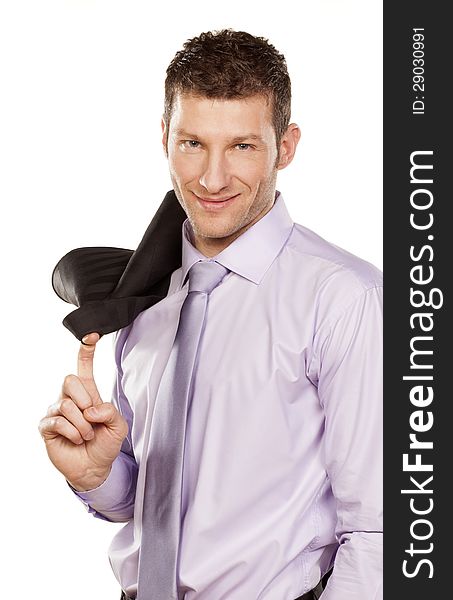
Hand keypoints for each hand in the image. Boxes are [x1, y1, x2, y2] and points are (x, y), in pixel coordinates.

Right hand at [39, 332, 127, 490]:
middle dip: (84, 399)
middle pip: (69, 380)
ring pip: (65, 404)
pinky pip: (57, 421)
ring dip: (82, 424)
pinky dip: (72, 432)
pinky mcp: (47, 427)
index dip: (86, 351)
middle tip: (91, 418)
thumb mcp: (118, 426)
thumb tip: (91, 409)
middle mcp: (70, 399)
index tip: (91, 334)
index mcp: (88, 393)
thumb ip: (110, 412)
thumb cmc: (106, 444)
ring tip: (86, 435)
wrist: (95, 468)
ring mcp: (57, 412)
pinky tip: (77, 440)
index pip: (83, 367)